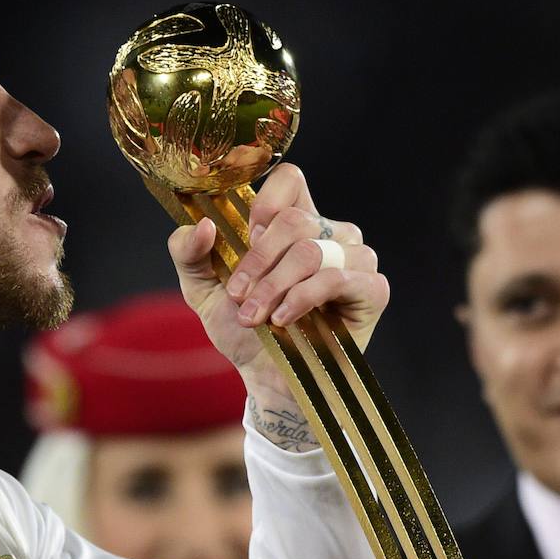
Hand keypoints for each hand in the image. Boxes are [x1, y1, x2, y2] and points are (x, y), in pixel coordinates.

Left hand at [167, 163, 387, 399]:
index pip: (290, 180)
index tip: (245, 238)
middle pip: (294, 220)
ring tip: (256, 317)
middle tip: (239, 296)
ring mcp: (355, 259)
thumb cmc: (241, 329)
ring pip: (311, 250)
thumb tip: (204, 225)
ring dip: (274, 287)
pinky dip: (303, 298)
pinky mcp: (372, 290)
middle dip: (257, 262)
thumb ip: (187, 251)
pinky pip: (338, 277)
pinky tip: (284, 320)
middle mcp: (329, 234)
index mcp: (294, 223)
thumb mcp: (201, 288)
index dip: (266, 203)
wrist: (265, 377)